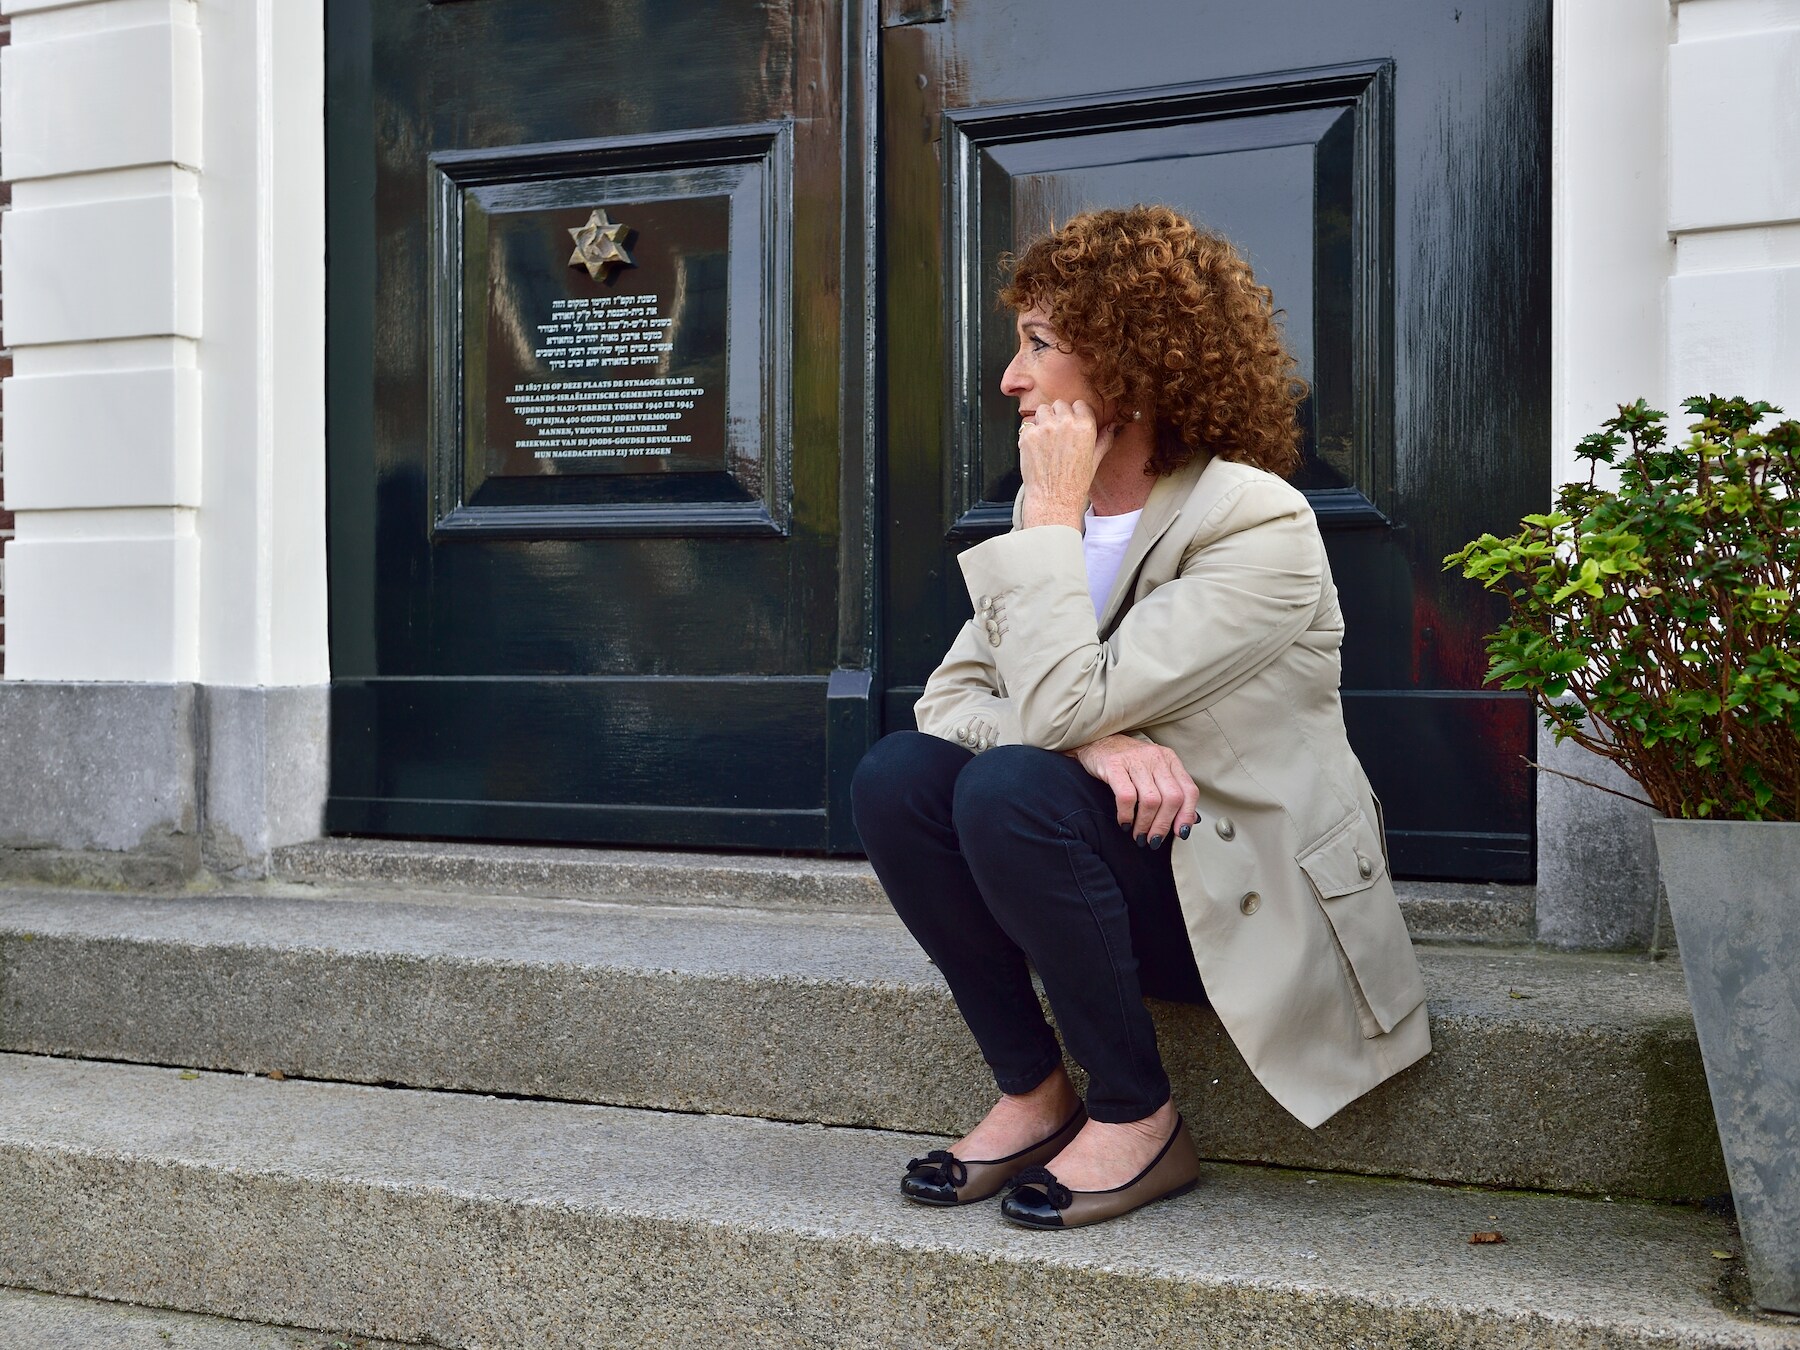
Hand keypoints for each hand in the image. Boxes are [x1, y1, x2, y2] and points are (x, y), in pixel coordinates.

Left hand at [1018, 400, 1116, 529]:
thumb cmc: (1074, 483)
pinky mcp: (1028, 435)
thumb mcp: (1094, 460)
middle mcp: (1065, 423)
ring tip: (1045, 439)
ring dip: (1043, 420)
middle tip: (1057, 434)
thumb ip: (1104, 440)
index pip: (1079, 404)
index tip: (1072, 424)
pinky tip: (1036, 449)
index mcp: (1085, 426)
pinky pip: (1028, 425)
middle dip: (1058, 416)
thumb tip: (1111, 427)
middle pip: (1059, 405)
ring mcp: (1045, 428)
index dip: (1075, 414)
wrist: (1053, 499)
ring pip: (1042, 410)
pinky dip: (1030, 434)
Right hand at [1069, 734, 1199, 846]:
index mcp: (1169, 759)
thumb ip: (1171, 792)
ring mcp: (1135, 759)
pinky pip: (1126, 796)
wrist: (1095, 741)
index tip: (1181, 834)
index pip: (1189, 790)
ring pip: (1151, 800)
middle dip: (1163, 825)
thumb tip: (1188, 821)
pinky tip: (1124, 823)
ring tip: (1138, 834)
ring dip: (1145, 824)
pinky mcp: (1114, 765)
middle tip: (1153, 840)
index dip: (1187, 815)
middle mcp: (1155, 757)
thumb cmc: (1126, 762)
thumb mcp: (1153, 772)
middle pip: (1172, 798)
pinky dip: (1127, 815)